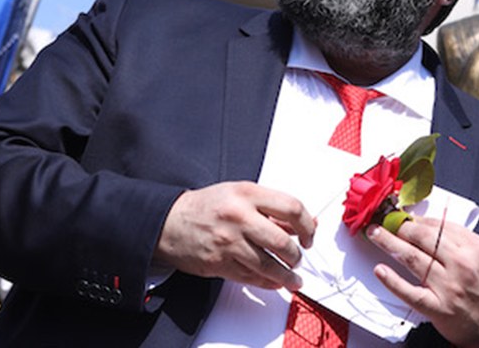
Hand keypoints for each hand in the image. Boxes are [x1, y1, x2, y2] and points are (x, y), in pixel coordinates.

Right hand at [155, 181, 315, 290]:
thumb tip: (307, 223)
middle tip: (297, 258)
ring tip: (293, 279)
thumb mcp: (241, 195)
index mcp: (247, 194)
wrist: (170, 222)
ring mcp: (229, 242)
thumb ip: (273, 209)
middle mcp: (239, 217)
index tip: (308, 235)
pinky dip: (268, 283)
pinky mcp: (220, 264)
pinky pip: (252, 278)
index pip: (291, 208)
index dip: (307, 225)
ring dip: (287, 276)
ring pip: (269, 266)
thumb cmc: (208, 206)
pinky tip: (275, 282)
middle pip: (282, 242)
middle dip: (296, 256)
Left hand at [367, 217, 478, 346]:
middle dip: (400, 227)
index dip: (416, 219)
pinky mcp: (437, 307)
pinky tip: (380, 271)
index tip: (403, 216)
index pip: (438, 225)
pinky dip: (393, 281)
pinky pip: (410, 292)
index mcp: (474, 248)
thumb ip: (458, 239)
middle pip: (422, 238)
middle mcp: (461, 265)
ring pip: (412, 259)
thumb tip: (426, 224)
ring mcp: (448, 286)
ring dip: (389, 243)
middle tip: (385, 222)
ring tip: (376, 234)